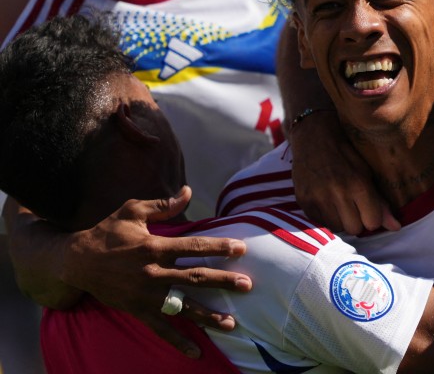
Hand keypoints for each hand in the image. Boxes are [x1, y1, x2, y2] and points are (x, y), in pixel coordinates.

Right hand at [61, 187, 251, 358]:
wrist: (75, 262)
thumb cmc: (107, 233)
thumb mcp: (132, 211)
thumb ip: (162, 206)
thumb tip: (187, 192)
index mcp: (155, 247)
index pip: (193, 248)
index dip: (218, 248)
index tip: (241, 249)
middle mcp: (152, 273)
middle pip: (194, 278)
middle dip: (223, 282)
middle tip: (247, 285)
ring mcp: (145, 295)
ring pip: (182, 307)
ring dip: (207, 315)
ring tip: (231, 323)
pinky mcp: (137, 310)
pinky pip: (160, 328)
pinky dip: (178, 341)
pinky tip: (197, 351)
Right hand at [290, 110, 398, 233]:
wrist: (314, 137)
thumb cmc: (347, 154)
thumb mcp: (367, 173)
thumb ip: (381, 202)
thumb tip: (396, 228)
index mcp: (358, 184)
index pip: (373, 223)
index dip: (373, 217)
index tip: (369, 208)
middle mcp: (337, 193)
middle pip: (354, 229)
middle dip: (357, 220)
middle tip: (354, 205)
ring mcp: (318, 198)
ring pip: (337, 228)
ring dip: (341, 219)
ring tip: (339, 202)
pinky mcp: (303, 202)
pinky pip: (320, 223)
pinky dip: (326, 216)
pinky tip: (326, 200)